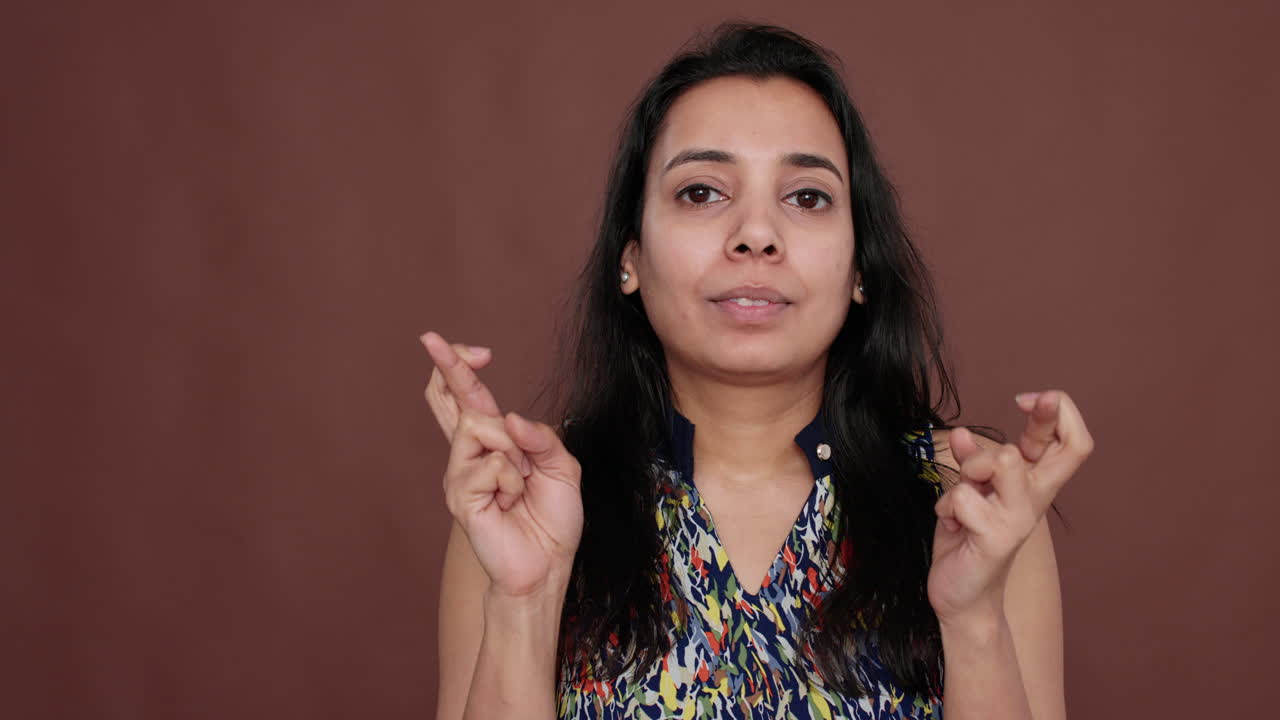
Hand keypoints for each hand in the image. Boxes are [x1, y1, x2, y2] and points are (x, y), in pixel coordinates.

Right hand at [422, 332, 583, 596]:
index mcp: (495, 442)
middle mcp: (471, 453)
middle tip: (432, 339)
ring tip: (520, 484)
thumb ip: (541, 437)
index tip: (446, 344)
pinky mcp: (458, 494)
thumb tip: (509, 417)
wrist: (546, 564)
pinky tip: (510, 502)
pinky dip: (512, 480)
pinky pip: (491, 463)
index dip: (456, 368)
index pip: (468, 399)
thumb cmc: (552, 519)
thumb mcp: (562, 467)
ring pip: (480, 426)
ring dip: (513, 452)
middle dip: (449, 366)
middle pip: (450, 400)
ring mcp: (460, 473)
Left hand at [927, 390, 1092, 622]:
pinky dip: (946, 507)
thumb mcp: (972, 491)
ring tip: (961, 501)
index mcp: (1036, 484)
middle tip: (987, 452)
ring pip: (1002, 461)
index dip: (1059, 411)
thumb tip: (961, 433)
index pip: (1075, 442)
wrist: (963, 595)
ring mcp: (1019, 520)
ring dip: (967, 472)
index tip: (1027, 398)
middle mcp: (1035, 500)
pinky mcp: (998, 539)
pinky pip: (963, 498)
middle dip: (1017, 433)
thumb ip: (971, 461)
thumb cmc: (969, 540)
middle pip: (1049, 449)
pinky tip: (953, 527)